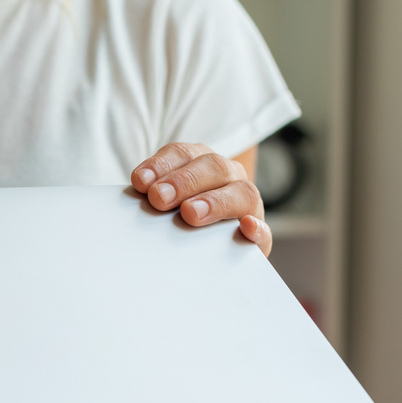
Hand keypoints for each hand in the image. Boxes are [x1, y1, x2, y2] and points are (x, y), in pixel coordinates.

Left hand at [130, 143, 271, 256]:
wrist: (204, 249)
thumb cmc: (173, 220)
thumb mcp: (161, 204)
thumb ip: (152, 199)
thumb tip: (137, 201)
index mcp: (200, 162)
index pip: (182, 153)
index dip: (161, 165)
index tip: (140, 182)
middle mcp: (227, 176)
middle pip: (212, 166)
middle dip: (183, 181)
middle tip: (159, 198)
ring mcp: (247, 203)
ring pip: (241, 192)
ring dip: (215, 201)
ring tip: (190, 214)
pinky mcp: (258, 235)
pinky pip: (264, 229)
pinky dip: (257, 228)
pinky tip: (246, 227)